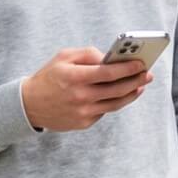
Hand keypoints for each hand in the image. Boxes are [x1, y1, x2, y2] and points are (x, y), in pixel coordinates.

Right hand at [21, 47, 152, 131]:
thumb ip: (88, 54)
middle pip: (116, 89)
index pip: (108, 73)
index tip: (141, 63)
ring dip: (131, 93)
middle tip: (147, 74)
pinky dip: (115, 101)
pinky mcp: (84, 123)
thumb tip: (110, 59)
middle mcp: (80, 96)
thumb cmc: (49, 77)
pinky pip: (105, 111)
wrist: (29, 105)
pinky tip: (123, 94)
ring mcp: (83, 112)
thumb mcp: (64, 57)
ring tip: (140, 85)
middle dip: (135, 80)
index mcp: (74, 77)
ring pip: (115, 103)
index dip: (127, 68)